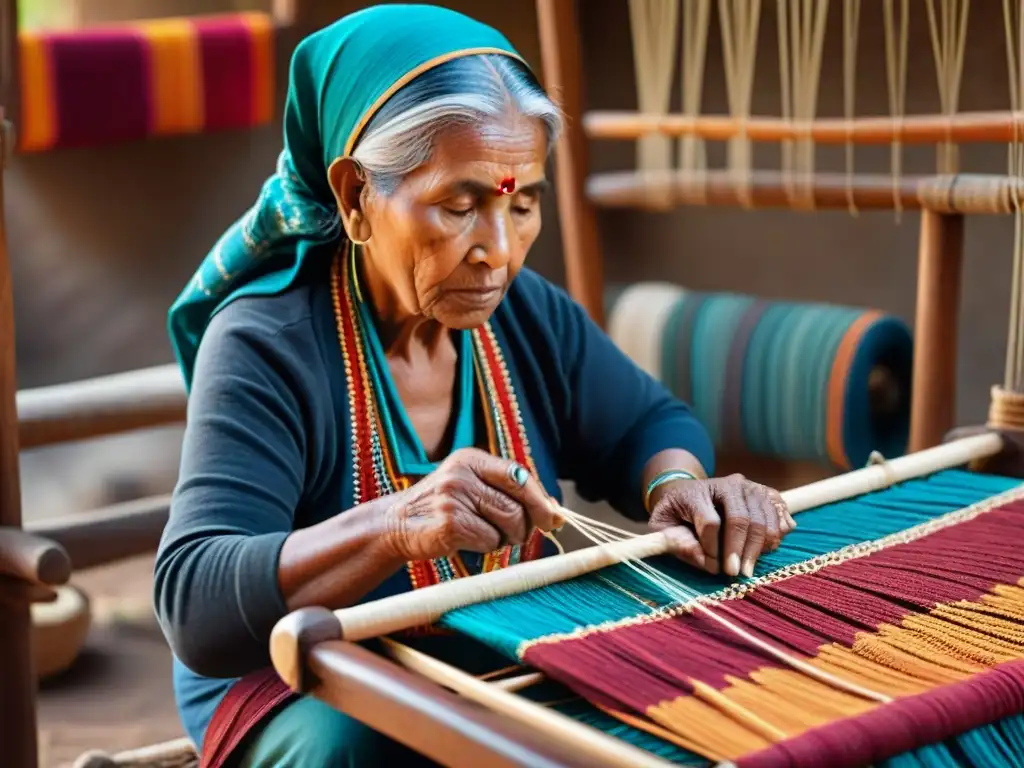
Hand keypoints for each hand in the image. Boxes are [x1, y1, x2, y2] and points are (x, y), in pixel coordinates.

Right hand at [382, 448, 561, 561]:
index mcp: (471, 458)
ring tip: (486, 536)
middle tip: (515, 536)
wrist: (396, 524)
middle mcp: (462, 473)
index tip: (552, 519)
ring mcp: (453, 498)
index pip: (519, 475)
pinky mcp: (449, 524)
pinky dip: (486, 548)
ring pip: (507, 524)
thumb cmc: (442, 508)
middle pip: (518, 505)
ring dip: (505, 539)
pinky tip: (468, 542)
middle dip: (524, 527)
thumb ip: (508, 492)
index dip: (540, 500)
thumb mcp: (471, 487)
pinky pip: (489, 541)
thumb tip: (556, 510)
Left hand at [647, 473, 794, 577]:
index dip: (712, 547)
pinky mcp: (764, 492)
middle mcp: (726, 484)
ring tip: (749, 568)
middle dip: (740, 550)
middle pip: (741, 518)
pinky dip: (778, 531)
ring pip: (763, 517)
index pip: (710, 522)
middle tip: (736, 574)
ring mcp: (748, 487)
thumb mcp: (664, 527)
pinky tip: (768, 548)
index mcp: (696, 492)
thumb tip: (710, 563)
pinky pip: (779, 511)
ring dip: (760, 547)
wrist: (691, 493)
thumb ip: (679, 543)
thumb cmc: (676, 515)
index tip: (713, 567)